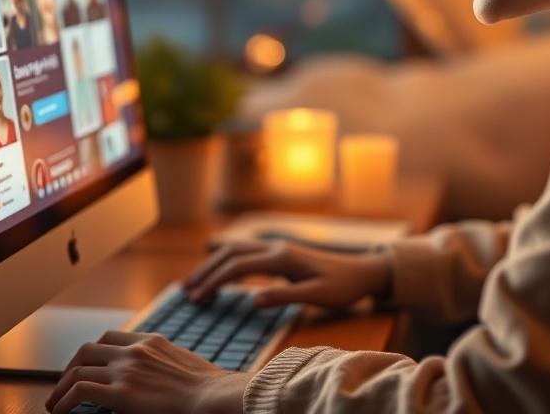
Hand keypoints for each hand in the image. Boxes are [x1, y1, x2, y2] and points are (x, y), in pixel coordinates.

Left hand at [45, 331, 249, 413]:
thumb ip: (163, 365)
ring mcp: (126, 370)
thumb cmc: (209, 389)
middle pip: (89, 349)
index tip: (87, 365)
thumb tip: (156, 378)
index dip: (94, 352)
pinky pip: (79, 391)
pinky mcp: (121, 393)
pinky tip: (60, 412)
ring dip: (61, 386)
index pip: (111, 337)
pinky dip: (64, 401)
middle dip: (71, 366)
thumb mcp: (184, 366)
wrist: (214, 397)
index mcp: (151, 341)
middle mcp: (135, 351)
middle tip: (65, 384)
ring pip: (78, 368)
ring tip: (55, 403)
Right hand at [183, 240, 392, 307]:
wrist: (363, 272)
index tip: (196, 298)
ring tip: (195, 283)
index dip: (214, 282)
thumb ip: (285, 298)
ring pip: (237, 251)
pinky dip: (228, 263)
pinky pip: (247, 255)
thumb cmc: (343, 287)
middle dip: (206, 271)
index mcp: (282, 258)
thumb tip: (252, 300)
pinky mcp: (282, 255)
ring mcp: (278, 249)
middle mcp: (276, 249)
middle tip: (186, 291)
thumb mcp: (318, 297)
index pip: (237, 267)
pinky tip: (221, 276)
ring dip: (214, 265)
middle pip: (230, 253)